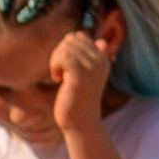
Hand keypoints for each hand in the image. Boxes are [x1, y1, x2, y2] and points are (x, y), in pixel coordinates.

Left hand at [49, 20, 118, 141]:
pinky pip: (63, 57)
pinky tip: (57, 79)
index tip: (65, 65)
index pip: (79, 36)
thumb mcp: (85, 75)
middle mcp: (101, 60)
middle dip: (59, 53)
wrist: (80, 122)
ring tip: (58, 75)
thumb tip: (101, 41)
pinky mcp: (81, 75)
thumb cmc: (78, 98)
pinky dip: (55, 66)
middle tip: (59, 71)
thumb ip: (89, 57)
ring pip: (65, 47)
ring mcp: (92, 67)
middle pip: (71, 39)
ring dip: (55, 60)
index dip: (65, 48)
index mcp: (103, 58)